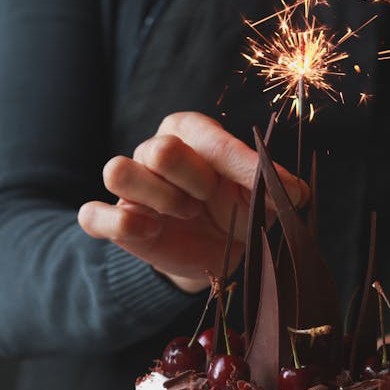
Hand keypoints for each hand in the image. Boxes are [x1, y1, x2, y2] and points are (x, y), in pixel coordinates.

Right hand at [78, 112, 305, 294]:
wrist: (212, 255)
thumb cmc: (235, 214)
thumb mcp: (259, 199)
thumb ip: (273, 188)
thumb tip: (296, 193)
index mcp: (192, 134)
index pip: (209, 138)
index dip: (241, 167)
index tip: (277, 191)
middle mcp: (155, 150)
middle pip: (160, 149)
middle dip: (193, 182)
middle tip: (207, 202)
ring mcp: (131, 185)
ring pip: (118, 170)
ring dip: (158, 199)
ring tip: (184, 215)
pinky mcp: (115, 220)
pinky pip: (93, 215)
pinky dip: (117, 223)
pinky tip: (149, 232)